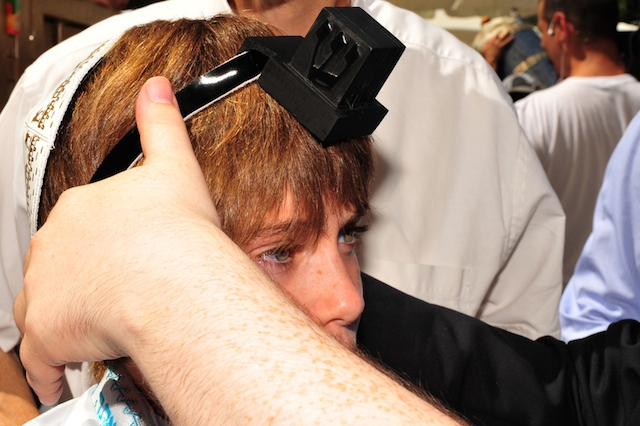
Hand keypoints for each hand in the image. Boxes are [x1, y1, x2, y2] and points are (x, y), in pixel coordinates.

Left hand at [14, 77, 219, 404]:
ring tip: (99, 332)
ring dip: (68, 319)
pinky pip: (42, 357)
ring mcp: (46, 290)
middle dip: (83, 279)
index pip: (81, 226)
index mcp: (80, 208)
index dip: (102, 243)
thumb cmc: (177, 230)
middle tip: (117, 295)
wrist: (169, 275)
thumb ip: (161, 123)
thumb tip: (158, 86)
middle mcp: (53, 247)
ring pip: (48, 307)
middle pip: (61, 266)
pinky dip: (52, 367)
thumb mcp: (174, 165)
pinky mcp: (47, 333)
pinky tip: (68, 374)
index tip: (122, 257)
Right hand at [481, 30, 513, 71]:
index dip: (496, 35)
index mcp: (487, 43)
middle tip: (503, 30)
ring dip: (506, 33)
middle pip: (496, 35)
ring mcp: (496, 44)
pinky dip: (509, 39)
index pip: (492, 37)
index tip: (499, 33)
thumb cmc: (487, 57)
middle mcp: (491, 42)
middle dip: (500, 32)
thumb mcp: (484, 50)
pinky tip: (513, 38)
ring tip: (509, 31)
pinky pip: (506, 42)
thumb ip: (486, 46)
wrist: (489, 61)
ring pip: (502, 36)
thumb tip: (487, 43)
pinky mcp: (500, 47)